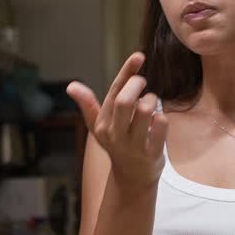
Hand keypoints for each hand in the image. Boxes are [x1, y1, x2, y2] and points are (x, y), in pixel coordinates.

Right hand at [66, 52, 167, 189]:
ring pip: (146, 110)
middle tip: (143, 84)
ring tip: (150, 103)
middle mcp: (115, 134)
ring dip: (152, 100)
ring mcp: (134, 144)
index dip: (127, 71)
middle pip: (125, 101)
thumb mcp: (99, 127)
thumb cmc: (117, 144)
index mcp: (102, 124)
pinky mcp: (152, 153)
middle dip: (137, 85)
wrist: (132, 178)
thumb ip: (88, 105)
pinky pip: (161, 125)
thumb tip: (71, 86)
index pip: (113, 92)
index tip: (139, 56)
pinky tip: (159, 120)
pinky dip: (162, 117)